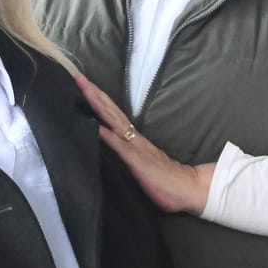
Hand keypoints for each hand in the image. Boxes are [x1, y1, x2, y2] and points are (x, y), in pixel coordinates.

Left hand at [74, 73, 214, 214]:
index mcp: (135, 140)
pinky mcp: (137, 161)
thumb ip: (131, 157)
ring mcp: (136, 148)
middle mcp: (134, 139)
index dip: (100, 102)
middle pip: (112, 112)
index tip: (85, 86)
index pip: (114, 117)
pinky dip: (106, 135)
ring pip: (114, 121)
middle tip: (79, 77)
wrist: (188, 189)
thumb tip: (116, 152)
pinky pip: (119, 146)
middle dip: (95, 94)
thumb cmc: (166, 182)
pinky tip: (95, 126)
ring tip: (85, 89)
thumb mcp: (144, 167)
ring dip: (99, 105)